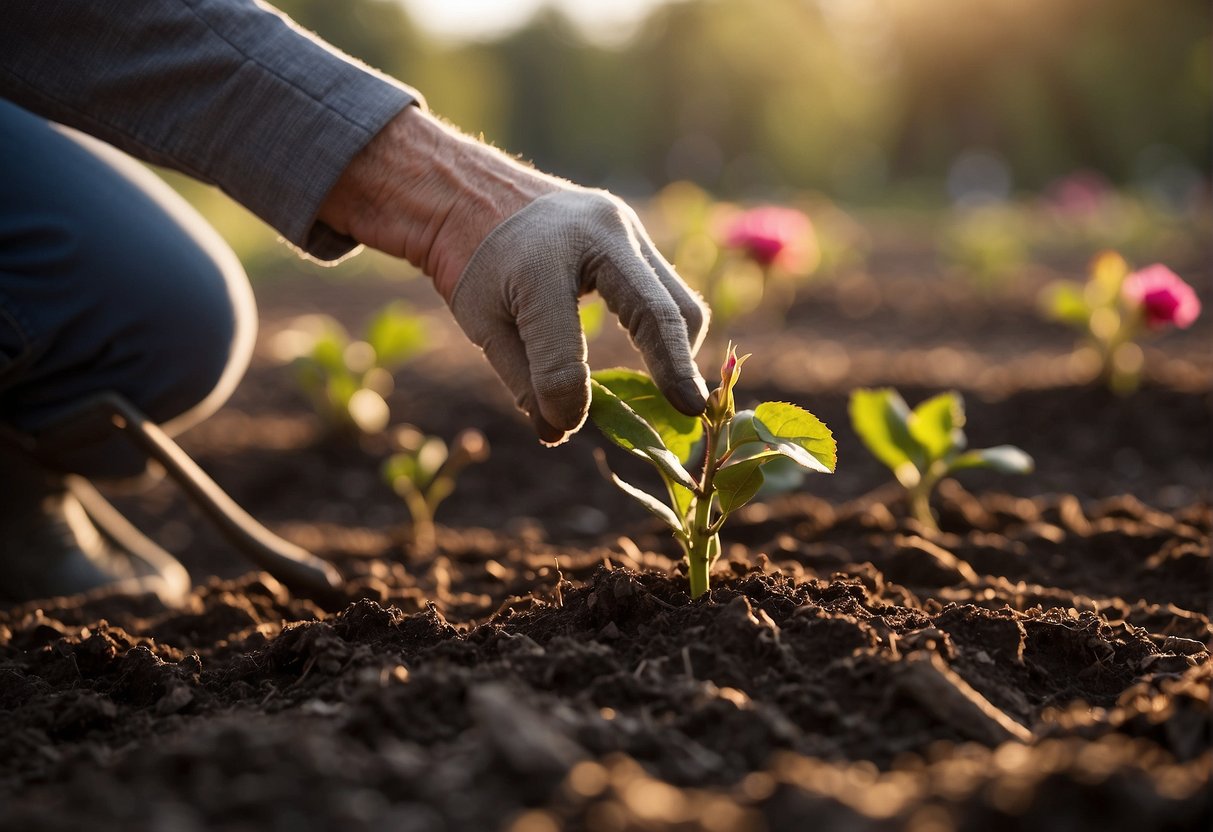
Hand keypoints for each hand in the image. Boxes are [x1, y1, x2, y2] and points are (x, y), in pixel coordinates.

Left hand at [319, 107, 708, 443]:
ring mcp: (623, 226)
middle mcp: (596, 235)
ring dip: (680, 350)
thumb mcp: (483, 324)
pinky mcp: (633, 231)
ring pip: (678, 299)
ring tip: (675, 393)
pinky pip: (668, 287)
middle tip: (690, 414)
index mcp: (540, 264)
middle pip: (659, 314)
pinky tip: (662, 360)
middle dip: (677, 369)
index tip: (561, 425)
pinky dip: (668, 328)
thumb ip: (524, 380)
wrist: (470, 190)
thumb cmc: (472, 261)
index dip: (564, 402)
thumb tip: (560, 431)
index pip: (562, 355)